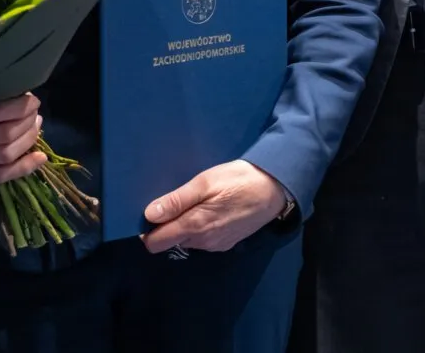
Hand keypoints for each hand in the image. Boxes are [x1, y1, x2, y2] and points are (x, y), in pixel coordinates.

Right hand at [0, 89, 45, 183]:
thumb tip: (21, 91)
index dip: (19, 106)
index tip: (32, 98)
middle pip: (4, 135)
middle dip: (27, 121)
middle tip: (35, 110)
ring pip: (5, 155)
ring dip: (28, 139)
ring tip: (36, 124)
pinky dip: (23, 168)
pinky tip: (41, 157)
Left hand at [141, 159, 286, 254]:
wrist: (276, 188)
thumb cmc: (238, 180)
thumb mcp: (206, 182)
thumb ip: (177, 200)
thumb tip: (148, 215)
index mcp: (194, 227)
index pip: (155, 243)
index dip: (148, 230)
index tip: (151, 212)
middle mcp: (203, 242)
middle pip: (170, 241)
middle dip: (168, 224)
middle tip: (178, 199)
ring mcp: (216, 245)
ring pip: (187, 240)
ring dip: (185, 225)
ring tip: (198, 201)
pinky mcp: (227, 243)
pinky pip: (203, 240)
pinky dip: (201, 227)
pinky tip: (213, 209)